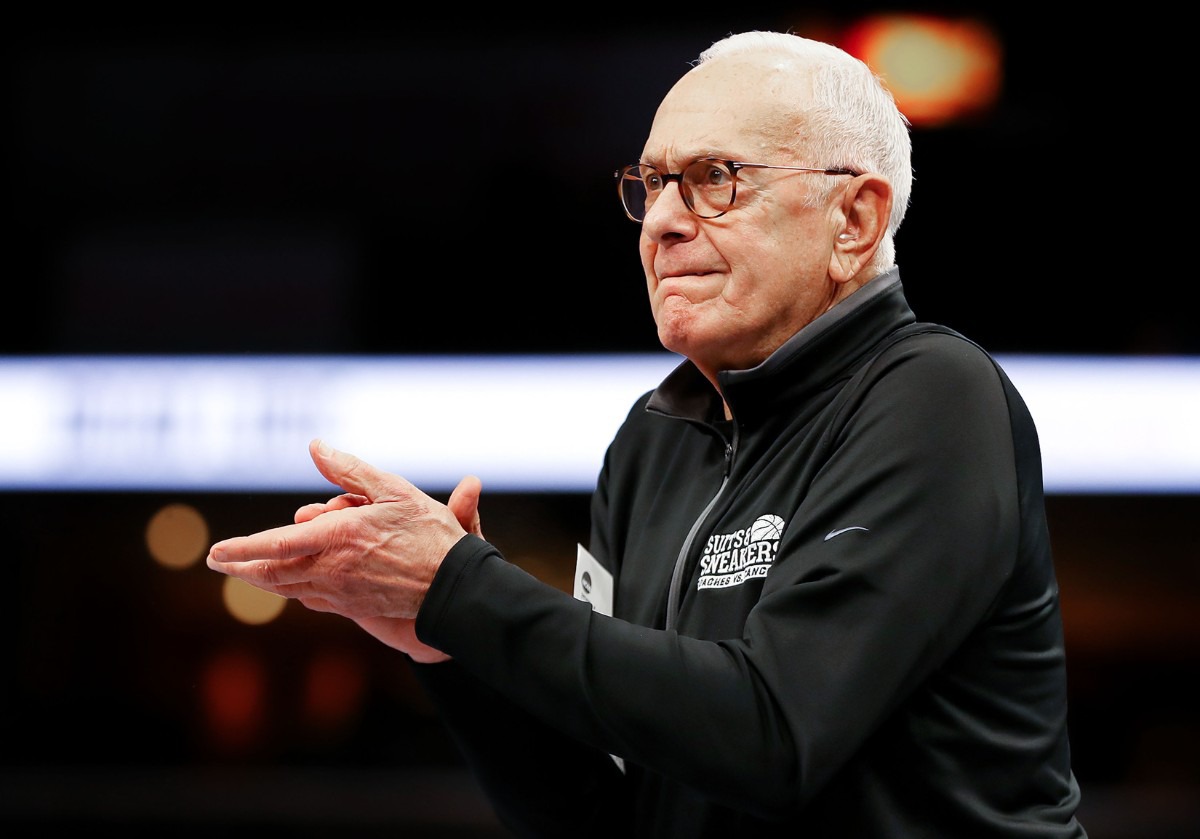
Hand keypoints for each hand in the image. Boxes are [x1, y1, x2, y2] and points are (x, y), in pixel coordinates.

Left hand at [207, 439, 483, 661]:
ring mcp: (341, 593)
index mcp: (337, 538)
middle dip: (242, 568)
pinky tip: (290, 586)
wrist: (455, 586)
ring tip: (245, 572)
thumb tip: (315, 446)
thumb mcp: (392, 489)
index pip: (274, 545)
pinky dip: (292, 590)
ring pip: (289, 588)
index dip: (241, 549)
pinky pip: (312, 599)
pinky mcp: (354, 607)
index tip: (214, 552)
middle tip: (219, 562)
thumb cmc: (429, 532)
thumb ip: (349, 470)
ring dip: (262, 580)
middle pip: (273, 573)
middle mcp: (332, 570)